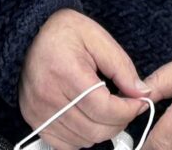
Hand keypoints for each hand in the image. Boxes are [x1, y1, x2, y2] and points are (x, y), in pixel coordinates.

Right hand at [18, 10, 148, 149]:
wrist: (29, 33)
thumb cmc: (64, 32)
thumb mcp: (97, 37)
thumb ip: (121, 66)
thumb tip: (141, 94)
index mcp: (65, 71)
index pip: (104, 108)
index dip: (128, 110)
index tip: (139, 103)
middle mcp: (48, 96)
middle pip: (95, 129)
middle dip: (119, 121)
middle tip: (126, 106)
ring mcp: (38, 111)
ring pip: (84, 140)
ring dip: (102, 130)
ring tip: (107, 110)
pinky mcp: (34, 120)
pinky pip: (66, 145)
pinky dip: (83, 137)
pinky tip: (88, 118)